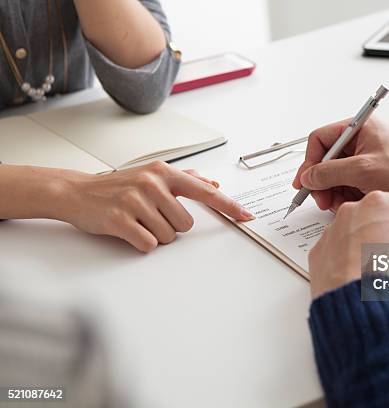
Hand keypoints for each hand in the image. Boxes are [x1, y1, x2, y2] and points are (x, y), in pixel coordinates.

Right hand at [58, 161, 252, 251]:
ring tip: (137, 220)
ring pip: (168, 237)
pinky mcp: (120, 220)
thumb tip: (212, 184)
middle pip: (186, 224)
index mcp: (164, 173)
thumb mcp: (151, 175)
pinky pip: (149, 245)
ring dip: (155, 235)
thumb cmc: (118, 186)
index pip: (205, 192)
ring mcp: (136, 201)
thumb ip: (185, 179)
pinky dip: (141, 243)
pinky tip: (128, 230)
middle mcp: (152, 184)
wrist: (77, 192)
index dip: (229, 206)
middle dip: (171, 226)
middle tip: (149, 215)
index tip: (247, 215)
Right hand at [292, 117, 388, 218]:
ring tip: (341, 204)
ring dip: (334, 192)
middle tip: (322, 199)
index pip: (321, 139)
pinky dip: (346, 196)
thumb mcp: (363, 171)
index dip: (309, 161)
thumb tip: (308, 177)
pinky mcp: (372, 175)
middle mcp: (362, 140)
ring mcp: (367, 159)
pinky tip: (353, 204)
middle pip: (326, 159)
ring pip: (336, 175)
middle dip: (322, 181)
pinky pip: (349, 185)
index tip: (305, 182)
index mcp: (360, 127)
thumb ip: (329, 172)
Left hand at [309, 191, 388, 298]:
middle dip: (387, 234)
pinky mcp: (318, 252)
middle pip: (376, 217)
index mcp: (379, 202)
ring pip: (354, 233)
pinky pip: (336, 250)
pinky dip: (346, 259)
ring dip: (365, 246)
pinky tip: (359, 276)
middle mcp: (350, 212)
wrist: (361, 304)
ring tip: (377, 270)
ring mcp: (331, 231)